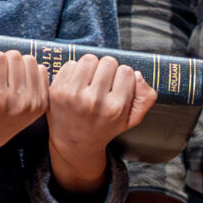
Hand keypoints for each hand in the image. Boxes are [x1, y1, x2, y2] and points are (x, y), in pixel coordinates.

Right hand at [0, 49, 47, 173]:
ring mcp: (33, 104)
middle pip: (14, 56)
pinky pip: (42, 70)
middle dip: (2, 61)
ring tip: (7, 78)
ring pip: (29, 60)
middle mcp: (17, 102)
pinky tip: (19, 82)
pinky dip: (30, 72)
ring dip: (17, 65)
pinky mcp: (42, 104)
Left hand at [46, 54, 154, 194]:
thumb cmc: (105, 126)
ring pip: (89, 59)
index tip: (117, 87)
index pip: (126, 71)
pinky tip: (77, 85)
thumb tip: (137, 75)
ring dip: (91, 67)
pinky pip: (71, 63)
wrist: (75, 143)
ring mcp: (73, 95)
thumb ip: (145, 98)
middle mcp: (94, 101)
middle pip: (108, 62)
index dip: (123, 77)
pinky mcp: (57, 90)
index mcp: (115, 108)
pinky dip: (75, 71)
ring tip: (90, 82)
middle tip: (103, 85)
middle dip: (107, 70)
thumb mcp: (131, 119)